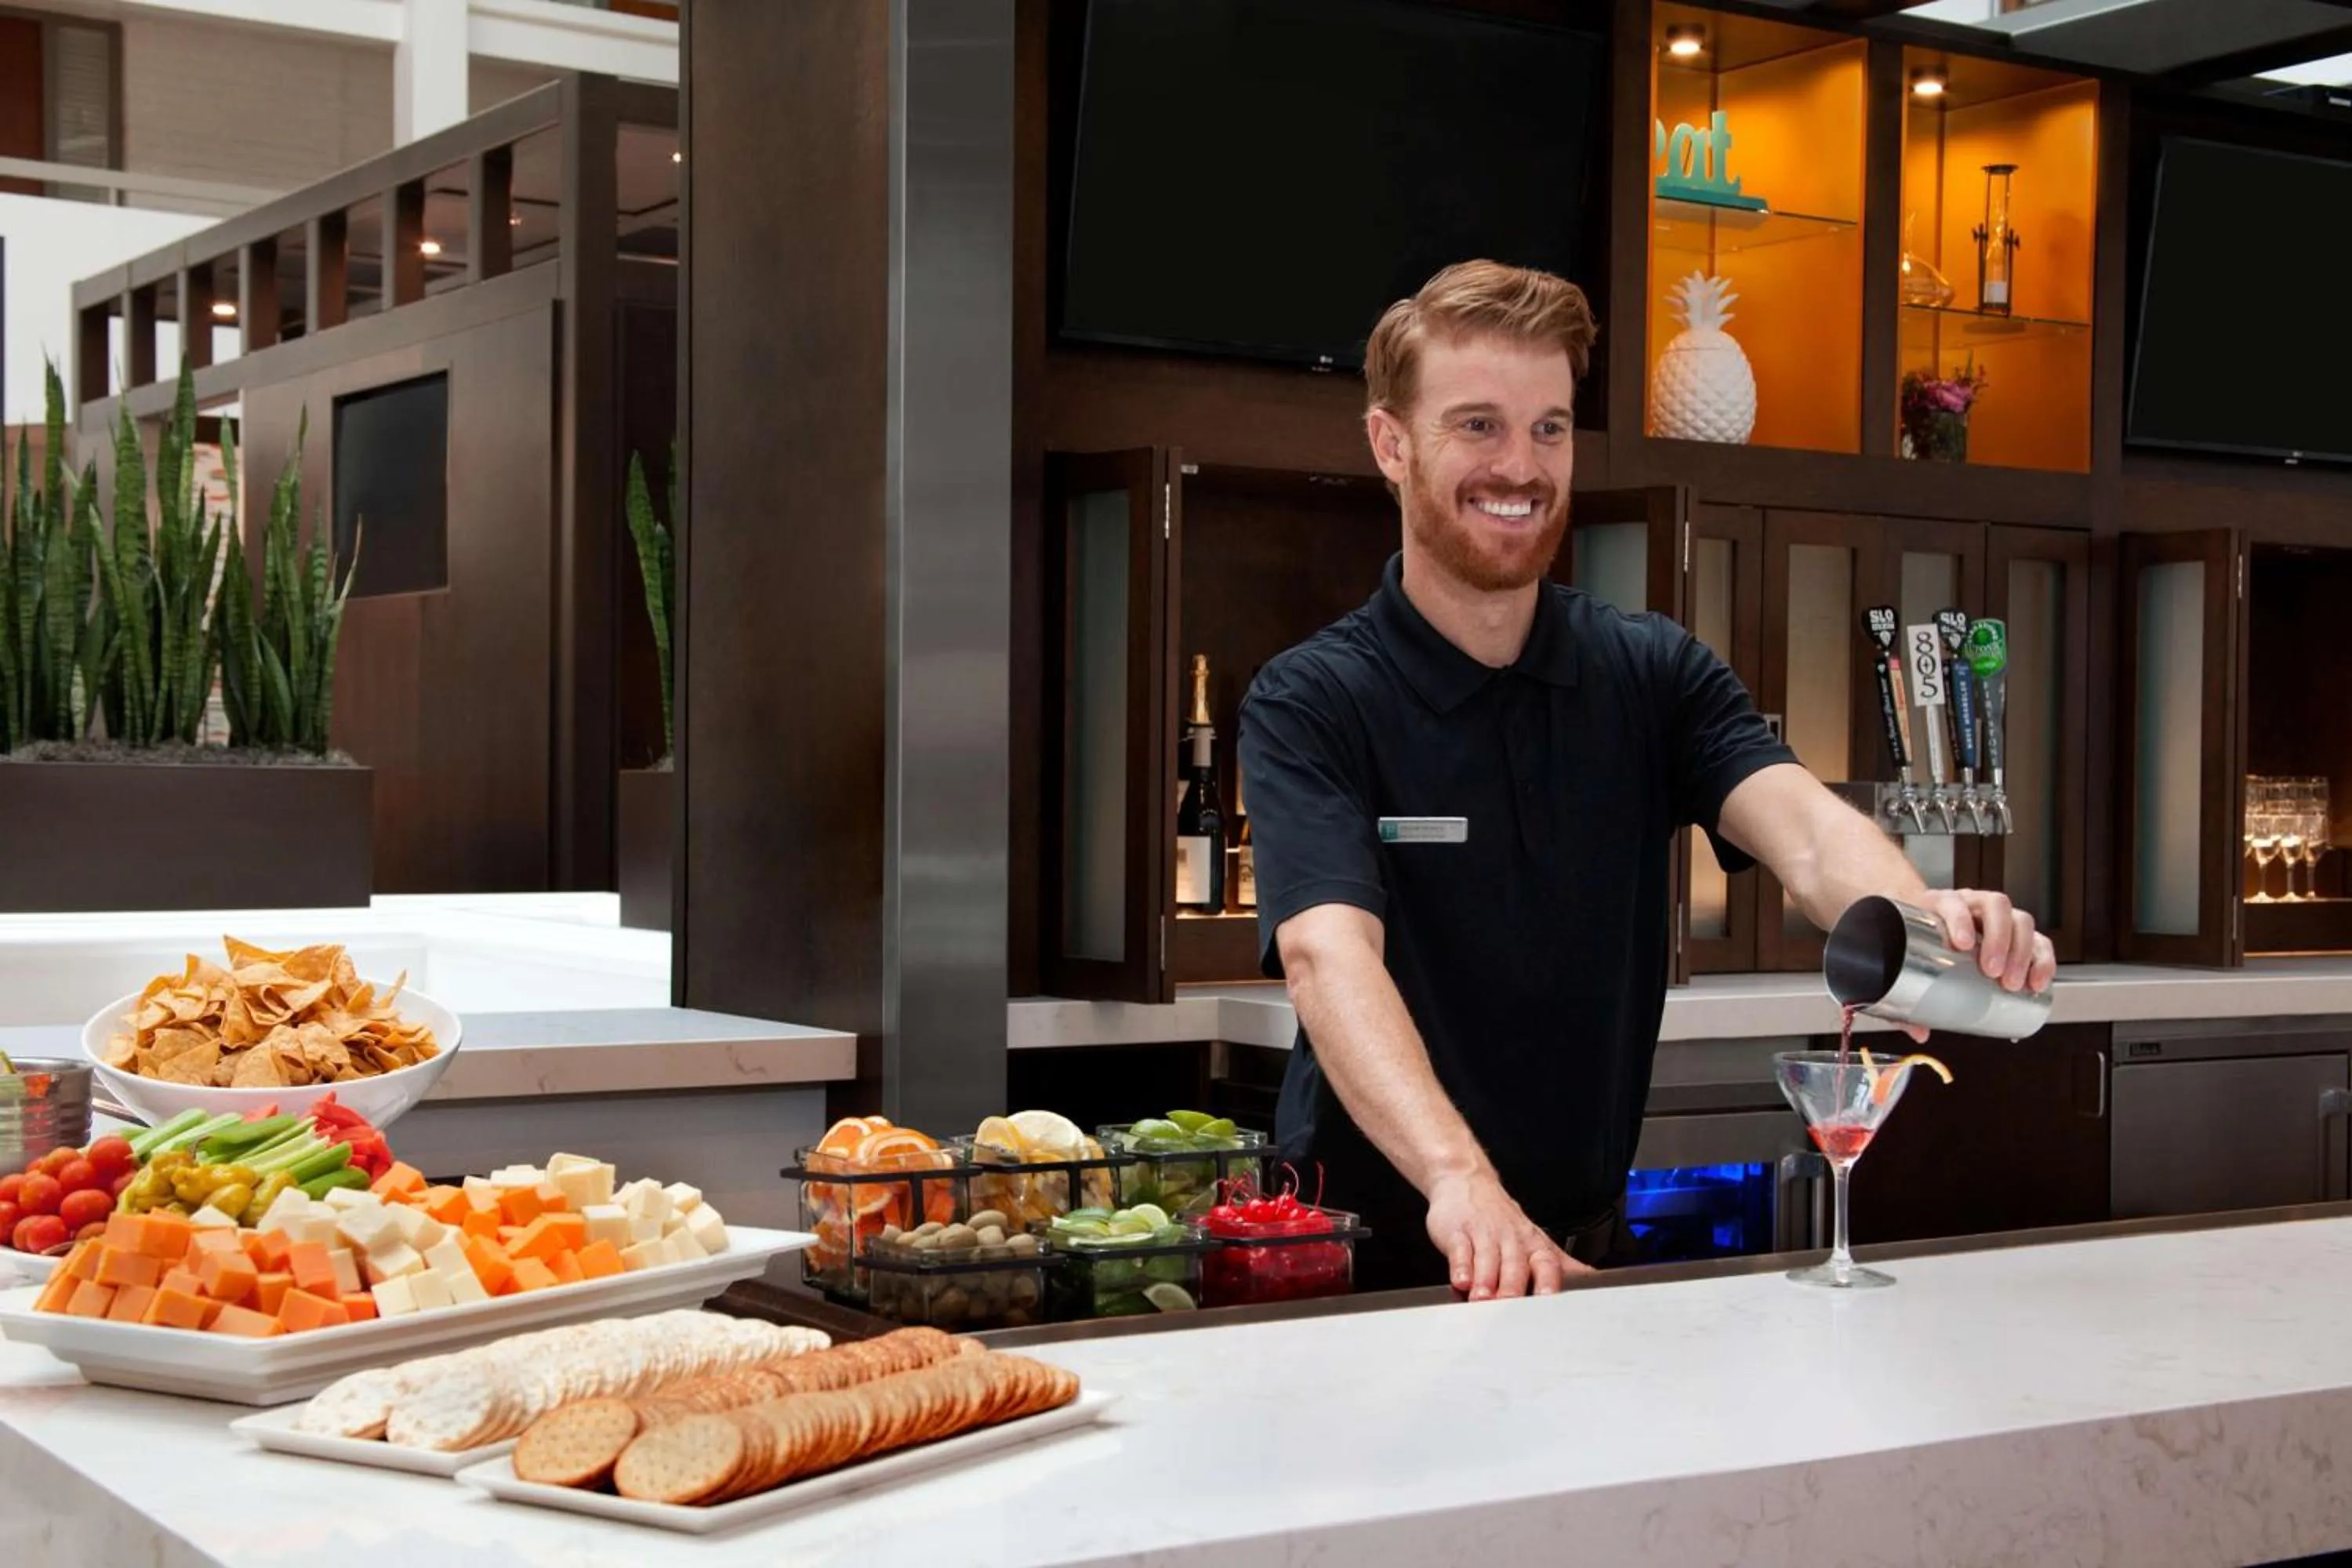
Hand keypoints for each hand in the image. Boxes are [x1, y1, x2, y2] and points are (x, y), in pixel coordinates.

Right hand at [1425, 1168, 1588, 1299]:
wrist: (1466, 1181)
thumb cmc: (1503, 1220)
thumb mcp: (1536, 1240)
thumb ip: (1563, 1265)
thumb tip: (1594, 1281)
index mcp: (1533, 1246)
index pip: (1547, 1264)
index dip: (1549, 1281)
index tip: (1550, 1299)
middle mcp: (1511, 1240)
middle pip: (1515, 1266)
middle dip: (1513, 1287)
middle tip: (1511, 1306)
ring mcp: (1484, 1235)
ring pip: (1487, 1260)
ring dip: (1486, 1281)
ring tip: (1482, 1299)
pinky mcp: (1457, 1232)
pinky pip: (1460, 1250)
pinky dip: (1460, 1266)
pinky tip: (1460, 1281)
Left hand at [1918, 888, 2056, 1038]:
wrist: (1927, 927)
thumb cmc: (1917, 944)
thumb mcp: (1907, 963)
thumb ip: (1905, 998)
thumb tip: (1920, 1032)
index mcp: (1940, 904)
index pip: (1953, 902)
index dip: (1959, 919)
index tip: (1962, 943)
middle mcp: (1972, 904)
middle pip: (1995, 907)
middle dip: (1999, 939)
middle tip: (1993, 972)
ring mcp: (1998, 917)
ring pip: (2020, 920)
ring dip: (2022, 952)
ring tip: (2014, 983)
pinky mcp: (2019, 933)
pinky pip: (2039, 941)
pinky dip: (2043, 961)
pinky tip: (2038, 983)